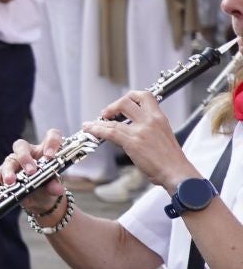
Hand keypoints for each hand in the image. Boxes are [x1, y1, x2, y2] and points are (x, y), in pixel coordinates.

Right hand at [0, 130, 68, 215]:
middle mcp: (29, 153)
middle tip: (30, 171)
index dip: (51, 142)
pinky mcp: (4, 172)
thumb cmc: (47, 187)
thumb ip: (54, 186)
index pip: (51, 136)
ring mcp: (15, 162)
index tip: (50, 156)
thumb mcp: (53, 187)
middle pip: (22, 146)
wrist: (38, 201)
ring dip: (9, 170)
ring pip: (9, 159)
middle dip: (24, 157)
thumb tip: (57, 189)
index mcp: (45, 151)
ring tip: (10, 181)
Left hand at [84, 90, 199, 191]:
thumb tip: (131, 127)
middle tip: (106, 114)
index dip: (131, 96)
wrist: (177, 172)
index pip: (145, 96)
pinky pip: (110, 132)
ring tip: (92, 124)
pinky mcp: (133, 142)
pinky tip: (90, 129)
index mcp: (160, 118)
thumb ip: (149, 128)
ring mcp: (141, 131)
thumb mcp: (163, 135)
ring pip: (114, 118)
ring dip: (99, 120)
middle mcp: (151, 120)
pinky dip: (97, 129)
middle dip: (112, 106)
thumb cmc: (171, 159)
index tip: (122, 103)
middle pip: (126, 101)